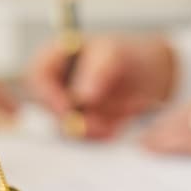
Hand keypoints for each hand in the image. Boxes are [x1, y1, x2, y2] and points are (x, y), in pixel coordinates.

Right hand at [25, 35, 176, 138]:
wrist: (154, 73)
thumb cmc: (129, 53)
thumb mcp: (115, 54)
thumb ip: (98, 71)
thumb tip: (82, 96)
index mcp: (56, 56)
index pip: (37, 76)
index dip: (47, 94)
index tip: (68, 107)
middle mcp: (56, 83)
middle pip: (48, 107)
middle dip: (72, 119)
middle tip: (99, 124)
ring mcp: (69, 106)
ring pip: (65, 127)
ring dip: (90, 130)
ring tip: (114, 123)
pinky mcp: (83, 124)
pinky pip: (83, 137)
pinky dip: (100, 135)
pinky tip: (117, 126)